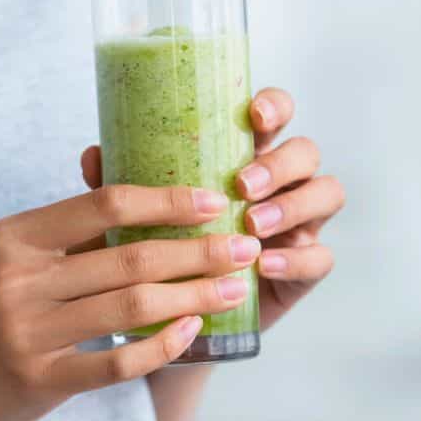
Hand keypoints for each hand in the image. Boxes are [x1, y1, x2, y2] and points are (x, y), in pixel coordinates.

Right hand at [0, 185, 259, 420]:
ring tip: (235, 286)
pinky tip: (192, 330)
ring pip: (131, 306)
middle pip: (129, 255)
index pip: (103, 203)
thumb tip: (144, 198)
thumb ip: (65, 233)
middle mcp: (20, 279)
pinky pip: (116, 360)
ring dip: (194, 294)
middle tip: (245, 244)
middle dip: (199, 249)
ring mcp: (28, 332)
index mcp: (15, 237)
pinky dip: (161, 345)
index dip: (166, 199)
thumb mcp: (6, 259)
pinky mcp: (38, 380)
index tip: (214, 199)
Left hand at [81, 87, 342, 333]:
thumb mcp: (142, 214)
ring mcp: (300, 222)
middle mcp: (281, 182)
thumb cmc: (167, 247)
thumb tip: (94, 155)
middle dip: (279, 163)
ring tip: (253, 225)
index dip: (274, 106)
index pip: (277, 112)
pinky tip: (263, 265)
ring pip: (326, 193)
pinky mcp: (305, 266)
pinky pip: (320, 256)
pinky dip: (295, 258)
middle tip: (243, 185)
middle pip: (306, 151)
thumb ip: (128, 186)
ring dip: (292, 204)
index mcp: (248, 154)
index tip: (253, 116)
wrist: (180, 314)